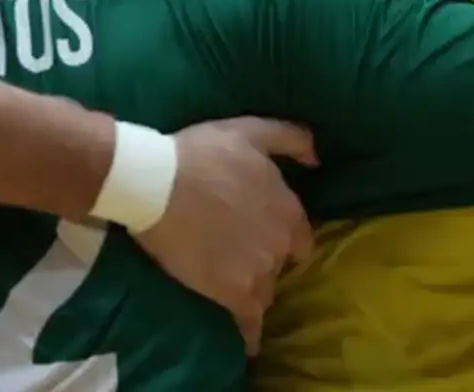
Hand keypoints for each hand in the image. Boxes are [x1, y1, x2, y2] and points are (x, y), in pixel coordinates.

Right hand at [131, 116, 316, 355]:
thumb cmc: (199, 153)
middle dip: (263, 263)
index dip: (280, 237)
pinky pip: (249, 325)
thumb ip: (291, 138)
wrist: (155, 182)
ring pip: (265, 293)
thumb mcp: (248, 130)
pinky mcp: (233, 295)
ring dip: (251, 292)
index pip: (299, 238)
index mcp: (288, 208)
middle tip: (233, 255)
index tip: (258, 235)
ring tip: (226, 287)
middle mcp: (281, 243)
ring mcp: (259, 271)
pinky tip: (246, 342)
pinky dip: (249, 334)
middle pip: (280, 266)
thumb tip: (318, 158)